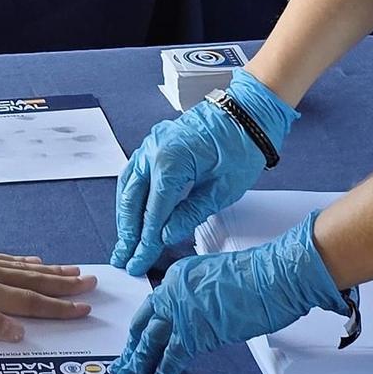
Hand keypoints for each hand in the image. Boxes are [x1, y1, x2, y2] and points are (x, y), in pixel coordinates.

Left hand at [0, 234, 98, 341]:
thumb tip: (21, 331)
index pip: (29, 302)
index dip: (58, 307)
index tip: (85, 309)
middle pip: (34, 282)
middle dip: (64, 285)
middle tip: (93, 283)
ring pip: (24, 269)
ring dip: (51, 272)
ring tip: (74, 270)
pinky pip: (7, 260)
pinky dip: (25, 262)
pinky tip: (33, 260)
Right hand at [110, 69, 295, 275]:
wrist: (248, 112)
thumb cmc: (242, 145)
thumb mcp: (223, 188)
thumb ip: (191, 213)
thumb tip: (167, 234)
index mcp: (171, 161)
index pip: (153, 212)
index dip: (146, 241)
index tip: (139, 261)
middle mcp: (154, 150)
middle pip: (133, 200)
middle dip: (128, 233)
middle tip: (124, 258)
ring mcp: (152, 144)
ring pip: (128, 186)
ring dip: (125, 215)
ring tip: (125, 241)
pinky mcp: (156, 143)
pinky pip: (135, 172)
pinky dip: (131, 195)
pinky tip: (131, 212)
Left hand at [111, 208, 348, 373]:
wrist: (271, 278)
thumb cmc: (254, 275)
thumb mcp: (215, 277)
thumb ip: (198, 296)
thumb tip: (197, 315)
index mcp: (178, 277)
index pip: (152, 307)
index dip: (142, 328)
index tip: (135, 341)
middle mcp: (173, 292)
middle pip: (145, 325)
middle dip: (132, 349)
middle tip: (120, 367)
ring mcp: (181, 313)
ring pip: (151, 343)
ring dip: (138, 365)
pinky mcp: (195, 334)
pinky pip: (172, 357)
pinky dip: (163, 372)